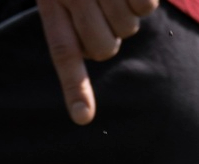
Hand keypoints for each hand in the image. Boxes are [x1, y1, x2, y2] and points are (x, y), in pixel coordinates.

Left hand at [35, 0, 158, 124]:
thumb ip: (71, 25)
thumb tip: (61, 70)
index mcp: (52, 2)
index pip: (64, 53)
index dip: (75, 87)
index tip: (83, 117)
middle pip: (104, 49)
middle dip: (111, 37)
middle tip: (105, 11)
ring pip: (127, 30)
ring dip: (129, 14)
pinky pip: (145, 7)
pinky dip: (145, 0)